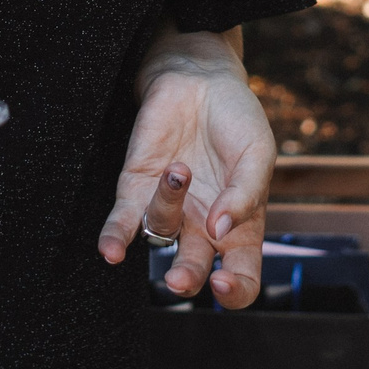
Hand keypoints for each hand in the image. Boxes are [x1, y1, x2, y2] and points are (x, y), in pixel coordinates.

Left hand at [97, 34, 274, 305]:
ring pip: (159, 234)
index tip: (224, 285)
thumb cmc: (236, 118)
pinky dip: (115, 236)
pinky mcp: (136, 186)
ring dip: (166, 207)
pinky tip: (111, 252)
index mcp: (240, 224)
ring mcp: (168, 206)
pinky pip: (124, 220)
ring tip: (179, 168)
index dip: (236, 292)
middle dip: (185, 279)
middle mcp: (202, 224)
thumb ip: (246, 193)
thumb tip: (222, 230)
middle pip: (192, 269)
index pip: (242, 276)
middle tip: (178, 279)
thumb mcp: (257, 152)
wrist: (200, 76)